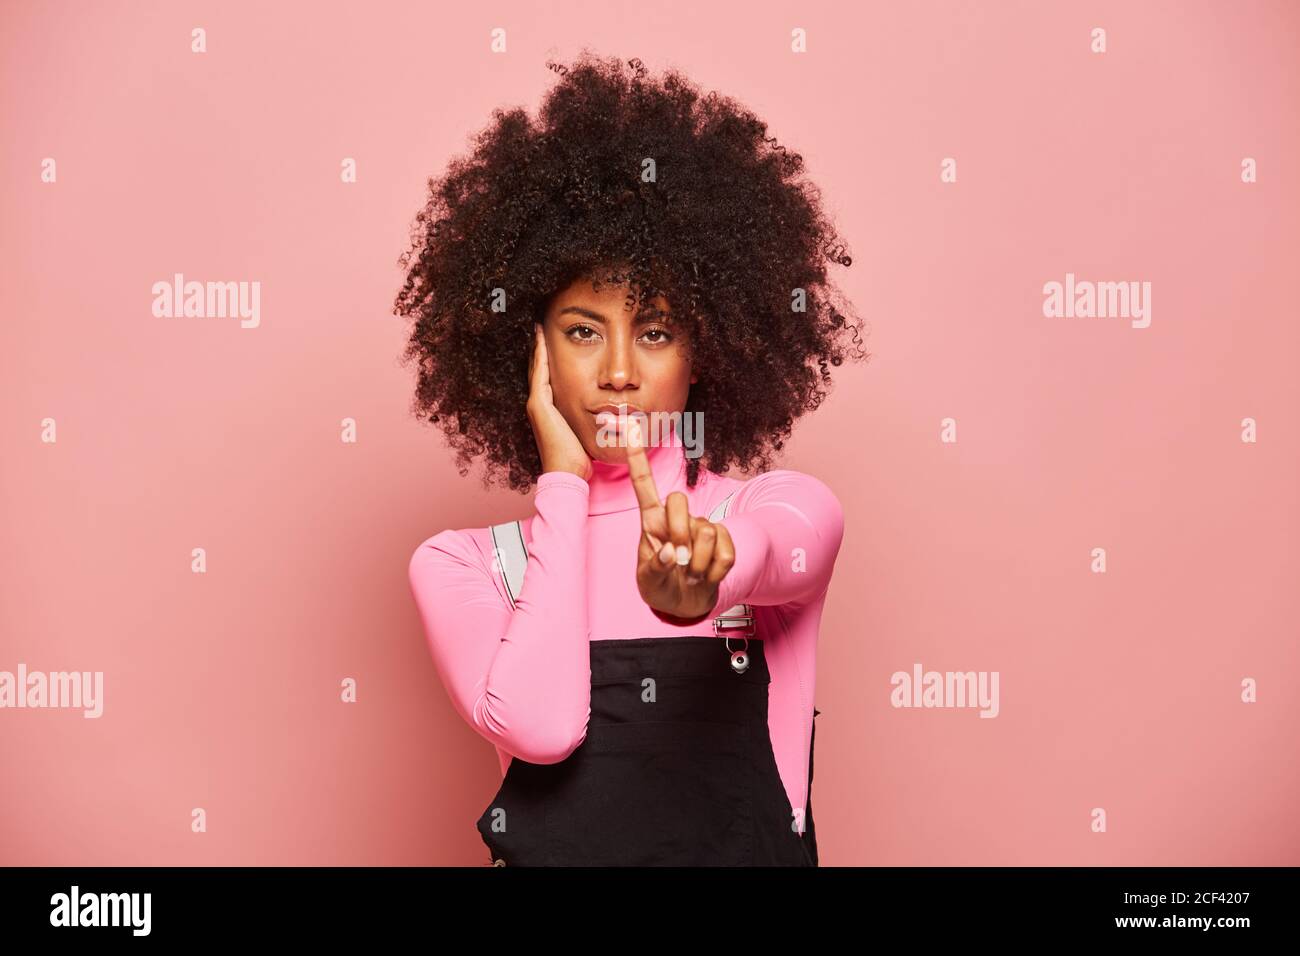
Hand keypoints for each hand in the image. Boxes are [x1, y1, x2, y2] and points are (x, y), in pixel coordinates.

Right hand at [527, 324, 591, 480]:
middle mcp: (539, 404)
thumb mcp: (584, 430)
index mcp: (548, 409)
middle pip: (538, 370)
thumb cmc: (578, 457)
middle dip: (540, 349)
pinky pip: (539, 374)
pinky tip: (541, 339)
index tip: (551, 341)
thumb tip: (609, 411)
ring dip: (537, 347)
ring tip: (539, 328)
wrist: (566, 472)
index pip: (547, 378)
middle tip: (541, 328)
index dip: (548, 360)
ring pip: (536, 368)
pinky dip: (539, 355)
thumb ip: (591, 418)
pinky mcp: (538, 405)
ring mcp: (536, 404)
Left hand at [625, 415, 735, 620]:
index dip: (638, 458)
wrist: (686, 604)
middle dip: (680, 531)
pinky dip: (715, 572)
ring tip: (691, 575)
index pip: (644, 485)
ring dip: (698, 563)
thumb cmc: (660, 588)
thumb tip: (672, 553)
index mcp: (651, 522)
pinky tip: (707, 577)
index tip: (632, 427)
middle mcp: (677, 518)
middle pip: (679, 500)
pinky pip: (726, 552)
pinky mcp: (724, 541)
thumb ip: (655, 568)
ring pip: (706, 531)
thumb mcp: (648, 582)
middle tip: (680, 562)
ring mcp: (702, 527)